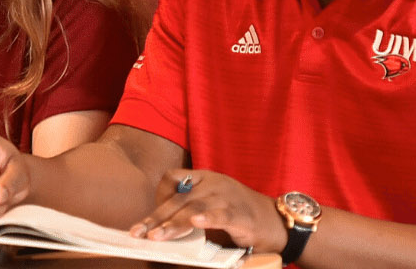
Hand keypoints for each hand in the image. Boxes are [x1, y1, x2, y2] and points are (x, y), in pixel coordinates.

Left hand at [128, 170, 284, 253]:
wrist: (276, 222)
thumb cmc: (239, 215)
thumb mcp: (211, 206)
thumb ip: (189, 210)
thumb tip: (160, 227)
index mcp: (204, 178)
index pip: (173, 177)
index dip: (159, 195)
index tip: (150, 218)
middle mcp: (214, 183)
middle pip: (179, 198)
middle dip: (156, 217)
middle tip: (139, 232)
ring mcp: (228, 196)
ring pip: (195, 208)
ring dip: (173, 224)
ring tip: (157, 236)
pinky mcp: (241, 214)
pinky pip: (221, 215)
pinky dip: (207, 219)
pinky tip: (195, 224)